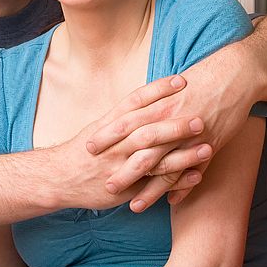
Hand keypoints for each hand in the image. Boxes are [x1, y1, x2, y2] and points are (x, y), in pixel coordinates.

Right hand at [62, 74, 213, 211]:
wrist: (59, 177)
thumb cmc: (82, 150)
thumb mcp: (100, 126)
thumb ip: (123, 115)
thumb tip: (149, 99)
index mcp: (110, 123)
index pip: (136, 101)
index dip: (159, 90)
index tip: (182, 80)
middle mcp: (116, 143)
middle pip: (149, 129)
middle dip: (176, 124)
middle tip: (202, 117)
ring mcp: (120, 165)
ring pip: (155, 158)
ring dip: (183, 154)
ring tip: (208, 147)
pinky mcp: (125, 186)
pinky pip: (154, 183)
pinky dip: (177, 180)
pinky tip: (197, 175)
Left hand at [86, 43, 260, 211]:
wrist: (234, 74)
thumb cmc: (200, 78)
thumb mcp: (169, 88)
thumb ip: (149, 104)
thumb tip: (129, 113)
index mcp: (158, 104)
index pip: (125, 122)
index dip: (106, 136)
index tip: (87, 149)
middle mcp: (171, 121)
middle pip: (141, 149)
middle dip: (123, 169)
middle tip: (105, 185)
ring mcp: (191, 136)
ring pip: (165, 167)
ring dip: (149, 189)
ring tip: (134, 206)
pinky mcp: (210, 144)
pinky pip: (194, 171)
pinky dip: (182, 188)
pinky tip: (170, 203)